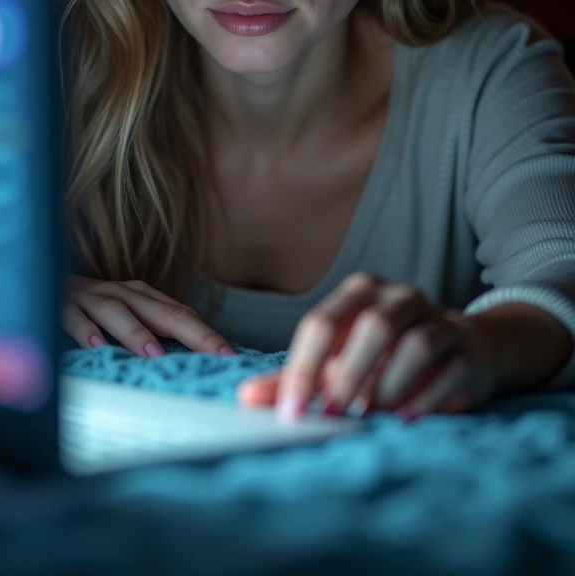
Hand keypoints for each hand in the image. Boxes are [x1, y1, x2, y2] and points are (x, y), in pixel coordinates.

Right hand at [64, 274, 237, 358]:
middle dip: (193, 332)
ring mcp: (91, 296)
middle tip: (217, 354)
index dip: (208, 334)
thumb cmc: (87, 307)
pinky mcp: (61, 303)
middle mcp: (121, 292)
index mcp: (141, 296)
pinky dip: (85, 330)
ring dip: (137, 332)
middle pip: (162, 311)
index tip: (231, 357)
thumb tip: (186, 360)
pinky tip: (97, 346)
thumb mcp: (122, 315)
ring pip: (118, 312)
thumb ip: (149, 332)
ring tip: (155, 354)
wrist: (38, 274)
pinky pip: (73, 317)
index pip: (182, 315)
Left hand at [236, 272, 498, 419]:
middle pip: (372, 327)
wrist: (462, 349)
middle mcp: (398, 296)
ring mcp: (436, 316)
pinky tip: (405, 418)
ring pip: (413, 345)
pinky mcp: (465, 343)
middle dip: (349, 375)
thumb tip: (246, 399)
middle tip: (332, 414)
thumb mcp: (338, 363)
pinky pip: (446, 367)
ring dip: (388, 386)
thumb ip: (294, 379)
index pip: (322, 324)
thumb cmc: (385, 357)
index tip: (291, 412)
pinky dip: (424, 397)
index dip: (303, 369)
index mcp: (359, 292)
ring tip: (370, 416)